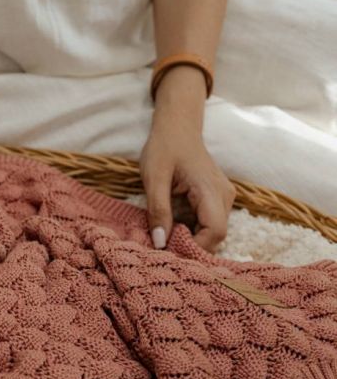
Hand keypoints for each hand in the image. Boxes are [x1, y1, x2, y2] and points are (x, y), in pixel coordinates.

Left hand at [139, 120, 235, 253]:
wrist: (177, 128)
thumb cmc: (165, 148)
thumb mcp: (154, 178)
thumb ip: (158, 210)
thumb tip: (160, 243)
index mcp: (211, 189)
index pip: (215, 232)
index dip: (195, 248)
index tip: (169, 251)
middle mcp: (225, 196)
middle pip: (217, 236)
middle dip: (192, 247)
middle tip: (164, 248)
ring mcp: (224, 197)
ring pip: (214, 232)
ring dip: (192, 240)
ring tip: (165, 239)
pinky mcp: (218, 199)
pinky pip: (209, 223)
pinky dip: (192, 231)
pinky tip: (173, 229)